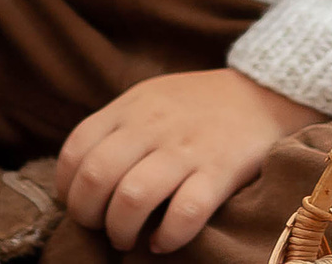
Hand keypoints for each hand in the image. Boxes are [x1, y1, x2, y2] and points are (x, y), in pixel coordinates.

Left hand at [56, 68, 325, 253]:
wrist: (264, 91)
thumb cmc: (198, 104)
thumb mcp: (150, 99)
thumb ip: (117, 128)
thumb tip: (81, 178)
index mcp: (130, 107)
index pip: (76, 150)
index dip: (68, 188)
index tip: (80, 205)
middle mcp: (152, 126)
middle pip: (96, 177)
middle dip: (89, 215)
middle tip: (101, 227)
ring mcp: (186, 148)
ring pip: (133, 198)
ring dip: (122, 230)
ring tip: (128, 238)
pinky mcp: (220, 171)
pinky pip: (185, 213)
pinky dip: (168, 236)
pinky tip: (163, 241)